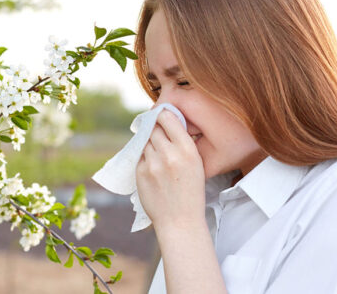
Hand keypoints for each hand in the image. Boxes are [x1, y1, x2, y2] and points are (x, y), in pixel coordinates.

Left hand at [136, 110, 205, 229]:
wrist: (180, 221)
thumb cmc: (190, 192)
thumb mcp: (197, 164)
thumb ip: (182, 144)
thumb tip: (167, 122)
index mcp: (187, 150)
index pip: (168, 118)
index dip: (163, 115)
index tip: (161, 116)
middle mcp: (169, 154)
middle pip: (154, 128)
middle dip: (155, 129)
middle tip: (158, 135)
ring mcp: (153, 163)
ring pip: (145, 141)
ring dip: (149, 144)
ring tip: (158, 156)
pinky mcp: (140, 172)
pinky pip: (140, 156)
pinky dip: (144, 158)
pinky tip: (153, 169)